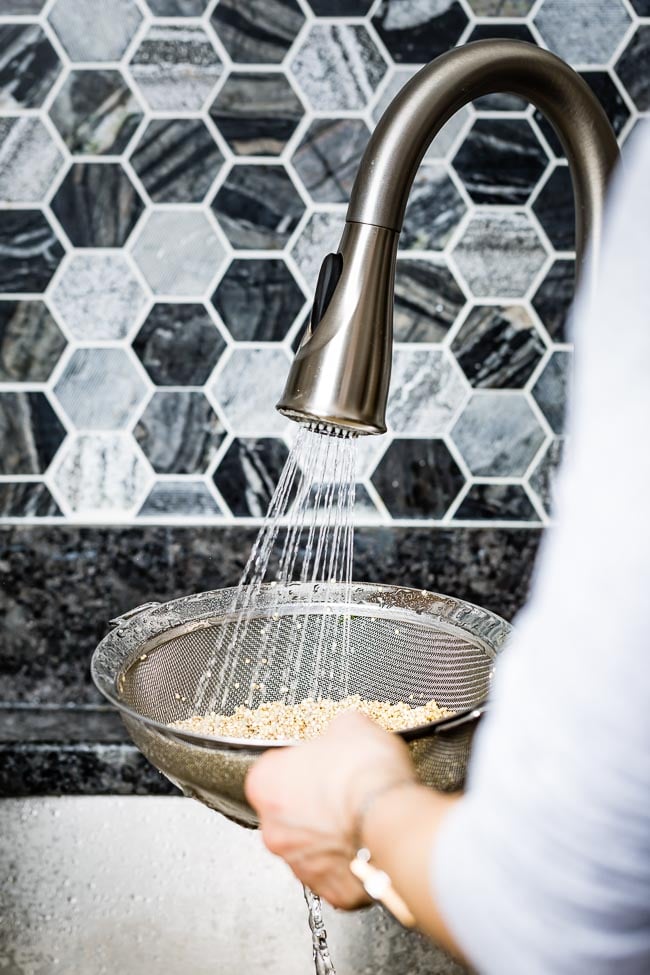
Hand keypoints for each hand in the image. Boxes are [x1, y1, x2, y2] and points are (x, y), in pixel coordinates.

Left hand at [245, 711, 416, 908]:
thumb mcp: (350, 725)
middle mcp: (273, 829)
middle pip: (290, 812)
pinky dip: (352, 861)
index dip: (305, 764)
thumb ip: (334, 732)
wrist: (393, 818)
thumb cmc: (365, 774)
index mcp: (266, 783)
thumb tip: (342, 735)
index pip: (276, 770)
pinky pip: (337, 873)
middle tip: (345, 792)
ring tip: (362, 818)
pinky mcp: (329, 892)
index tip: (324, 764)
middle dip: (315, 804)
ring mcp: (299, 865)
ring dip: (331, 835)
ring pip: (312, 846)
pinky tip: (370, 843)